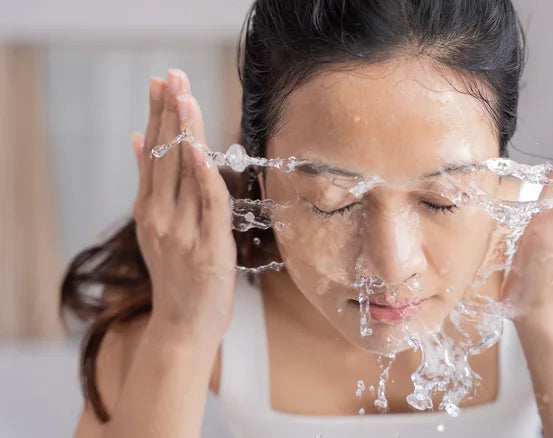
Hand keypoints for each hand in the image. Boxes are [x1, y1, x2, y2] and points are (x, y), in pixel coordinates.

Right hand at [130, 69, 235, 345]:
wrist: (183, 328)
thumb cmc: (178, 277)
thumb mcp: (156, 228)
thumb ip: (151, 185)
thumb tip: (139, 139)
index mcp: (150, 210)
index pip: (154, 153)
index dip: (159, 116)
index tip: (161, 82)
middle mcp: (161, 217)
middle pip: (165, 156)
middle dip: (170, 113)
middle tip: (172, 75)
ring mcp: (182, 233)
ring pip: (184, 174)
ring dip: (186, 133)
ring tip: (184, 96)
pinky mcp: (207, 249)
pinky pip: (208, 205)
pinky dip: (204, 176)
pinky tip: (200, 149)